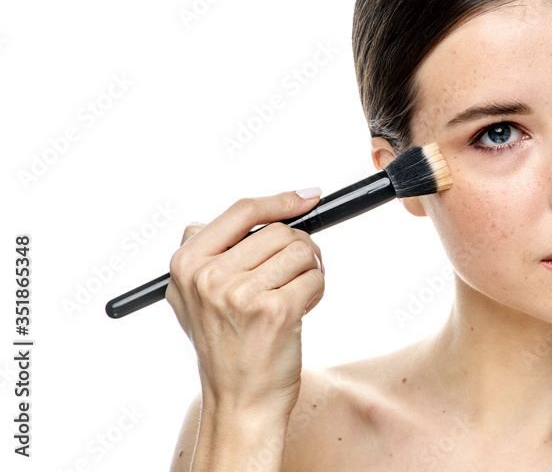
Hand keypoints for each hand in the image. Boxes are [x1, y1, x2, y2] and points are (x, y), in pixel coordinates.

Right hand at [165, 189, 324, 422]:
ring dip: (310, 270)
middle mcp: (209, 277)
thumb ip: (212, 250)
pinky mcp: (274, 311)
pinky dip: (318, 290)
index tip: (308, 197)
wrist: (239, 401)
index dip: (280, 200)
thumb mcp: (195, 295)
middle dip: (299, 250)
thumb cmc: (227, 345)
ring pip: (302, 250)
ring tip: (295, 294)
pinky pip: (315, 277)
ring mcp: (240, 294)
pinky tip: (301, 311)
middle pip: (280, 231)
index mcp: (186, 264)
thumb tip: (268, 207)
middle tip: (295, 275)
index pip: (242, 211)